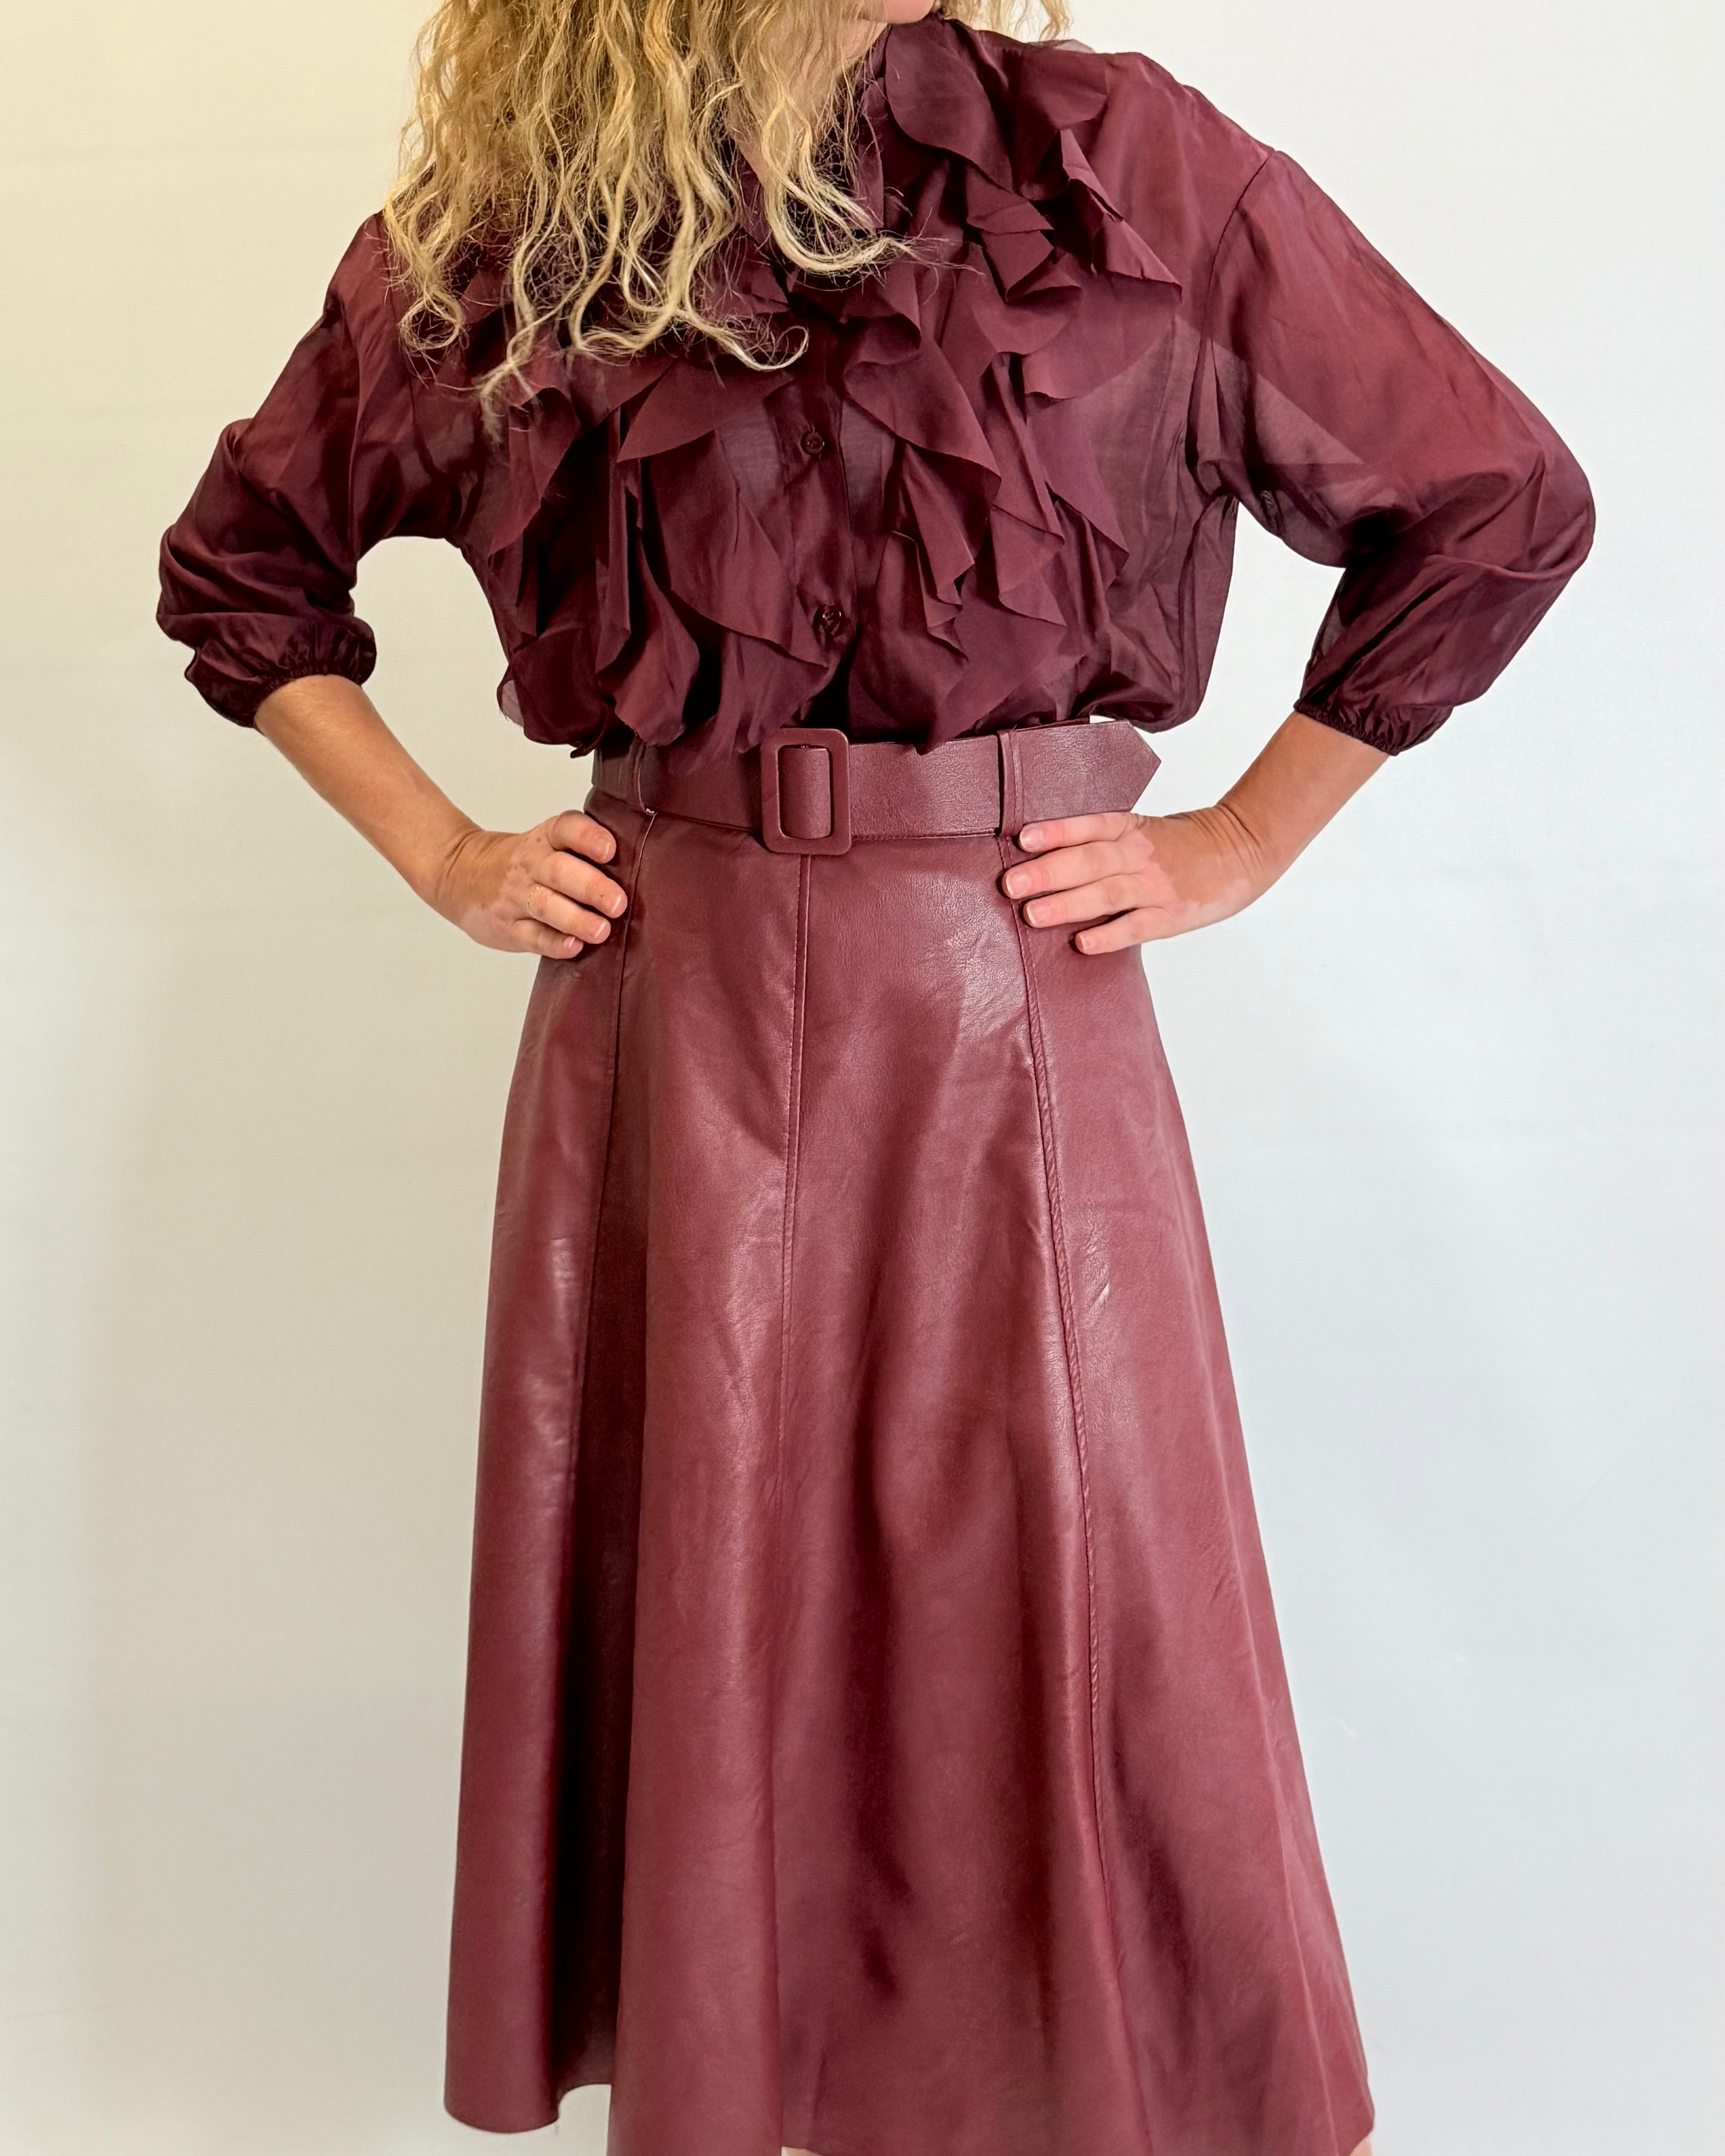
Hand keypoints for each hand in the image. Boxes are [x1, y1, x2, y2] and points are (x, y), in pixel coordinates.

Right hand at [431, 810, 627, 957]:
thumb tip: (639, 871)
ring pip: (547, 906)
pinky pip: (532, 936)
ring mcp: (516, 897)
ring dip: (577, 919)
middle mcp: (530, 865)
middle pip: (560, 871)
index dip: (588, 838)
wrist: (458, 874)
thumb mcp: (544, 844)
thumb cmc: (521, 862)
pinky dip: (554, 943)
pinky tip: (573, 947)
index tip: (610, 850)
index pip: (565, 829)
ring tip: (602, 930)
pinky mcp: (508, 927)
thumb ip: (581, 853)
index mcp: (543, 839)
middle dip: (591, 887)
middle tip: (618, 902)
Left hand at [1003, 805, 1271, 952]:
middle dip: (1047, 872)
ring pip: (1107, 892)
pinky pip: (1136, 927)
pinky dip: (1109, 935)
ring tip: (1032, 915)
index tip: (1022, 839)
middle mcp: (1140, 853)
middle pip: (1090, 860)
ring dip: (1067, 904)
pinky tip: (1082, 944)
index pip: (1089, 826)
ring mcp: (1156, 885)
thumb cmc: (1183, 843)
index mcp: (1130, 828)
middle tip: (1011, 885)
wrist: (1243, 848)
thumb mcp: (1143, 830)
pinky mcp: (1172, 915)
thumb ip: (1101, 842)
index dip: (1056, 832)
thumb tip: (1042, 859)